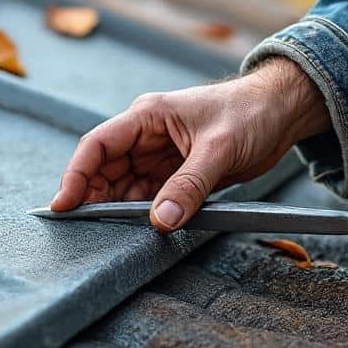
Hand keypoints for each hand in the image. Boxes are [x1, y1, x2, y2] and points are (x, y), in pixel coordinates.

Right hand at [50, 57, 330, 231]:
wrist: (283, 112)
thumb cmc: (250, 113)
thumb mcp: (219, 149)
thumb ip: (189, 185)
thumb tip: (159, 221)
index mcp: (147, 117)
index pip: (98, 145)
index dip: (76, 175)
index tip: (64, 205)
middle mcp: (147, 136)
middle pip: (106, 170)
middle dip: (95, 198)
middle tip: (88, 231)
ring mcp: (162, 156)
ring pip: (127, 187)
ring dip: (120, 210)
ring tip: (114, 235)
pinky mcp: (178, 174)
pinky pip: (152, 197)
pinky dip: (145, 214)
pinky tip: (143, 230)